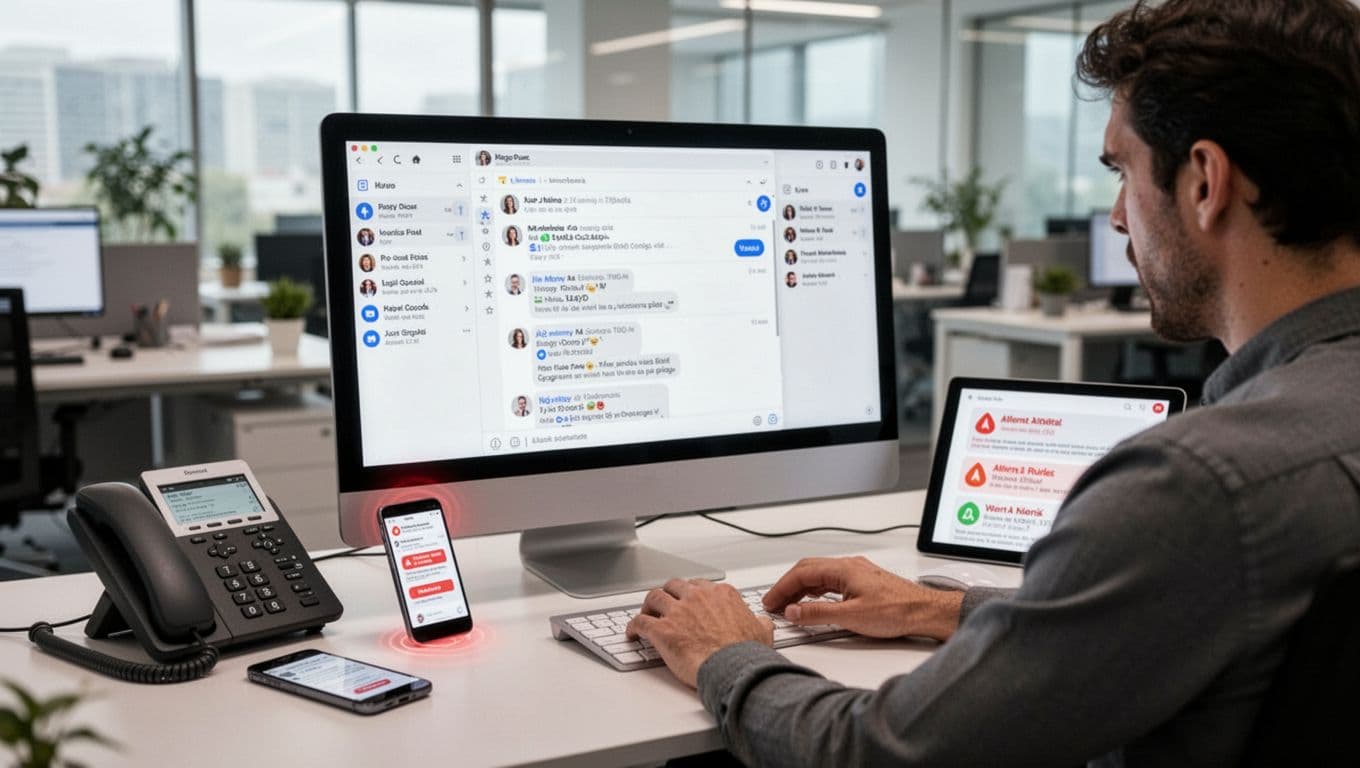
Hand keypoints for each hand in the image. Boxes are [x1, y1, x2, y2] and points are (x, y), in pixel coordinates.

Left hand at [627, 578, 773, 687]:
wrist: (733, 669)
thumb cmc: (746, 653)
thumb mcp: (762, 632)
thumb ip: (759, 622)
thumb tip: (762, 622)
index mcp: (720, 595)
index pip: (699, 585)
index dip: (691, 593)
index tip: (688, 600)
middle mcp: (697, 597)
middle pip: (674, 586)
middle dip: (668, 593)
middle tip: (665, 604)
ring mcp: (678, 612)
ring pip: (654, 597)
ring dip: (648, 605)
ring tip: (646, 613)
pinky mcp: (662, 630)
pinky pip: (640, 621)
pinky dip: (633, 626)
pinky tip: (632, 633)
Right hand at [762, 556, 963, 640]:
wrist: (925, 612)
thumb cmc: (897, 610)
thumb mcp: (851, 617)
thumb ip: (818, 614)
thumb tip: (794, 612)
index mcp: (843, 569)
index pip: (802, 573)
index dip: (782, 588)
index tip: (770, 601)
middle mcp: (849, 566)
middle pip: (808, 570)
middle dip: (788, 586)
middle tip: (774, 603)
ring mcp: (856, 573)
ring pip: (819, 576)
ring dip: (801, 589)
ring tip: (789, 606)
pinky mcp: (863, 582)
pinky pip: (831, 582)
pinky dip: (815, 591)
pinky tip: (813, 603)